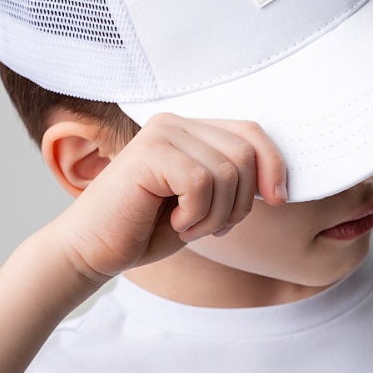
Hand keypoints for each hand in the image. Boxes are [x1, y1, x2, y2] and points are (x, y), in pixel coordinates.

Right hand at [48, 113, 287, 285]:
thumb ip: (232, 181)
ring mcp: (162, 134)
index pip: (252, 133)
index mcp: (190, 130)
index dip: (274, 165)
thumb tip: (279, 183)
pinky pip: (202, 183)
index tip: (278, 200)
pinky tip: (174, 224)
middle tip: (212, 226)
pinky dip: (197, 215)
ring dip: (217, 214)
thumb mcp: (203, 203)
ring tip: (188, 227)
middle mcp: (175, 123)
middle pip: (245, 154)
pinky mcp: (150, 152)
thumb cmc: (145, 230)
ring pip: (228, 172)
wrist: (93, 250)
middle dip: (241, 202)